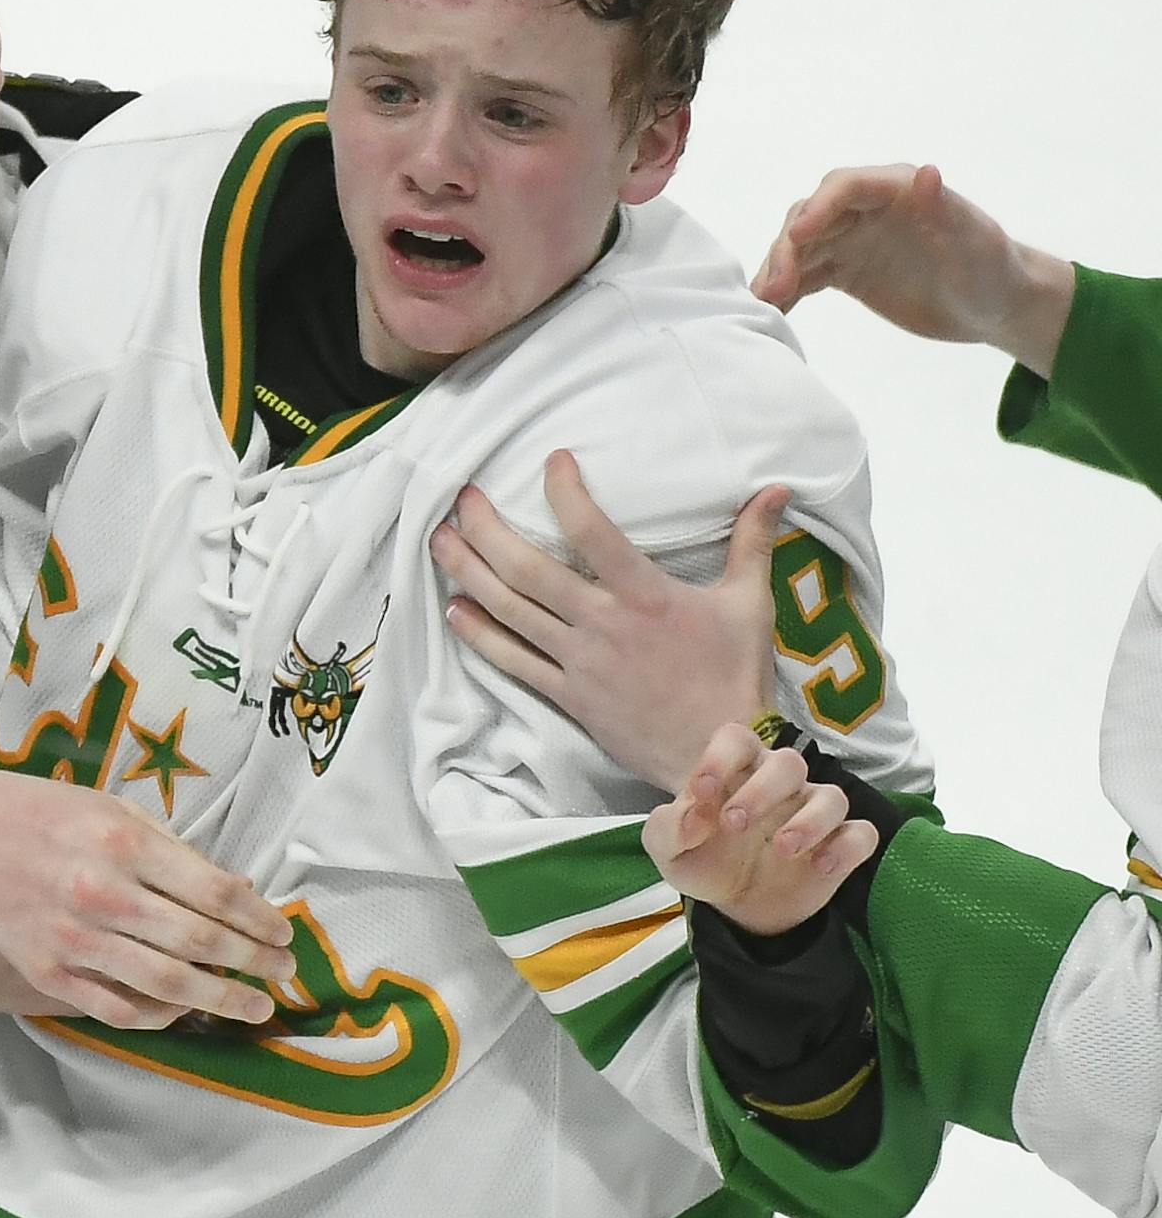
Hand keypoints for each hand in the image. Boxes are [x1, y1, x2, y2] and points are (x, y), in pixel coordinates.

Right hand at [0, 770, 295, 1029]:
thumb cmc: (49, 811)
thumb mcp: (116, 809)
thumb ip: (174, 850)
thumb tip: (237, 891)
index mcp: (126, 844)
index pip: (214, 893)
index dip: (259, 919)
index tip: (283, 934)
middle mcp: (104, 895)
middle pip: (199, 942)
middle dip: (252, 963)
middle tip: (283, 973)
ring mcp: (74, 941)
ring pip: (165, 984)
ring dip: (221, 1000)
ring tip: (254, 1007)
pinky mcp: (49, 973)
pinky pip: (116, 1009)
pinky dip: (159, 1016)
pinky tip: (186, 1012)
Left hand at [430, 450, 788, 793]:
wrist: (720, 755)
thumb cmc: (735, 675)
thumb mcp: (750, 603)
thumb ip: (753, 541)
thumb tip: (778, 488)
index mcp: (646, 596)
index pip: (593, 532)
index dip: (566, 492)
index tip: (553, 461)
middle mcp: (604, 626)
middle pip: (528, 570)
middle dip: (487, 530)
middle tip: (461, 498)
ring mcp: (580, 662)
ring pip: (510, 611)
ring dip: (469, 573)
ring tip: (439, 540)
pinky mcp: (569, 696)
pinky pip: (514, 663)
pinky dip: (480, 636)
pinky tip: (454, 610)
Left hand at [643, 723, 877, 935]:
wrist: (736, 909)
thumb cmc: (703, 861)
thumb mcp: (668, 850)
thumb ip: (668, 828)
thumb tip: (691, 818)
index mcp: (736, 771)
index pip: (737, 739)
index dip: (720, 757)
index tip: (702, 791)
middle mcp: (779, 784)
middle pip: (788, 762)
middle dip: (762, 790)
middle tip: (735, 825)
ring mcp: (813, 812)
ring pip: (832, 796)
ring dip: (810, 820)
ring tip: (784, 849)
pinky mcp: (840, 845)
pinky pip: (862, 833)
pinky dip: (847, 847)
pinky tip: (822, 868)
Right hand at [752, 163, 1074, 375]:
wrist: (994, 307)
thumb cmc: (993, 272)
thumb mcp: (974, 244)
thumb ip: (945, 210)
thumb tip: (926, 173)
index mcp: (897, 189)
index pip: (844, 187)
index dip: (817, 208)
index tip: (796, 237)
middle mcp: (866, 209)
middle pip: (810, 218)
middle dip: (787, 249)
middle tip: (774, 287)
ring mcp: (851, 240)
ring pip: (798, 248)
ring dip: (777, 272)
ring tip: (763, 304)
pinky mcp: (844, 270)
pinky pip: (804, 276)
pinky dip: (784, 292)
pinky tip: (769, 313)